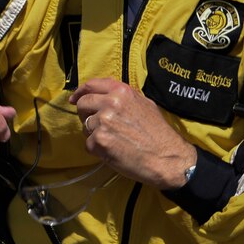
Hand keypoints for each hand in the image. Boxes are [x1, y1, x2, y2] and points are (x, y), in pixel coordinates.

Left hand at [70, 78, 195, 188]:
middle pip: (83, 105)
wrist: (168, 158)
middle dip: (86, 115)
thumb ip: (123, 96)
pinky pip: (88, 144)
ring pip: (85, 126)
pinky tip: (113, 151)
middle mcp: (110, 103)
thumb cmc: (158, 133)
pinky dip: (97, 149)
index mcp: (121, 91)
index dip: (80, 92)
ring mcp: (103, 122)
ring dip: (94, 134)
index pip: (91, 85)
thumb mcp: (144, 104)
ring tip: (114, 140)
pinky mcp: (99, 141)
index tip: (75, 99)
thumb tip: (103, 94)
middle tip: (99, 125)